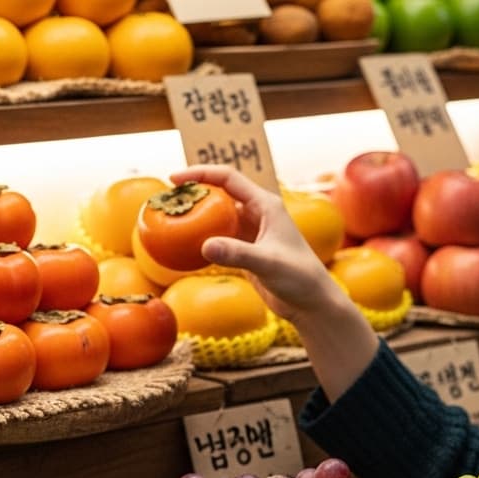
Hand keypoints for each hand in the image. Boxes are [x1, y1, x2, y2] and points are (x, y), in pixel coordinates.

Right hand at [168, 165, 344, 323]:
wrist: (311, 303)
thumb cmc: (299, 278)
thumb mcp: (268, 264)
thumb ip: (237, 254)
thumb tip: (205, 246)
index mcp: (266, 204)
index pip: (228, 178)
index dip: (200, 173)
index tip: (173, 178)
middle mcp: (257, 213)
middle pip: (219, 193)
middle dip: (193, 193)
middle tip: (166, 201)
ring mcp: (251, 231)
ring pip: (217, 216)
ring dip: (196, 216)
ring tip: (169, 220)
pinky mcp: (246, 250)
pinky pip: (218, 238)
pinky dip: (201, 239)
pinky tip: (183, 247)